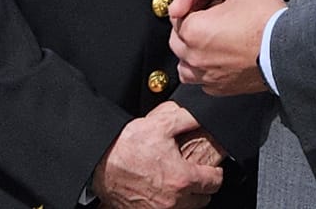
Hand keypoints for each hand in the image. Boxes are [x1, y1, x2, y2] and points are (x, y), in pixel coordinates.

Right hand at [92, 101, 222, 208]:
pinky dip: (168, 204)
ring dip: (187, 198)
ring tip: (178, 182)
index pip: (215, 182)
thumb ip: (187, 118)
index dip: (216, 172)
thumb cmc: (126, 146)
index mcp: (182, 179)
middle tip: (194, 173)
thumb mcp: (161, 124)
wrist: (99, 162)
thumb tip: (203, 115)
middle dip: (202, 186)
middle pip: (203, 199)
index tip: (212, 168)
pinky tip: (162, 190)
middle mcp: (173, 200)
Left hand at [169, 0, 282, 95]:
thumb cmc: (265, 21)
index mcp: (192, 29)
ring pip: (185, 66)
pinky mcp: (220, 88)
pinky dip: (207, 71)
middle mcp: (193, 55)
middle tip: (206, 21)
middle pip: (178, 42)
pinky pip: (203, 81)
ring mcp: (206, 75)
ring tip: (208, 45)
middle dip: (188, 31)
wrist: (287, 50)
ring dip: (192, 55)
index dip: (191, 7)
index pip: (177, 16)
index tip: (203, 5)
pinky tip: (221, 61)